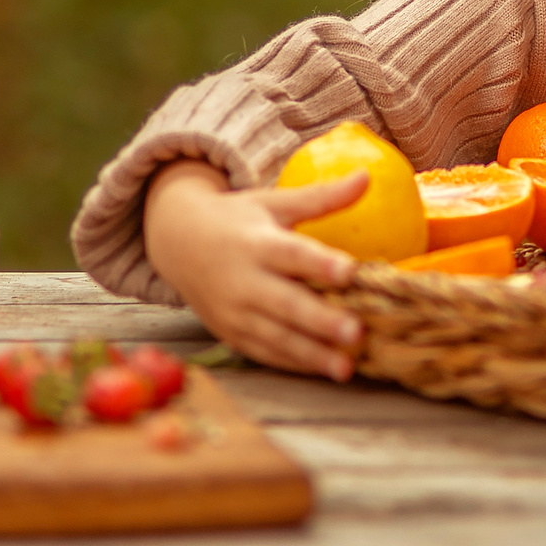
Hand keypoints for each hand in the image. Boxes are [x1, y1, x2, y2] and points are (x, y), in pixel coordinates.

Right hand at [142, 159, 366, 380]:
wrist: (178, 242)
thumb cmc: (238, 219)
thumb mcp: (274, 203)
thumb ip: (321, 197)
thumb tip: (367, 177)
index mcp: (256, 243)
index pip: (292, 254)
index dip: (320, 263)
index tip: (351, 271)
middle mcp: (243, 280)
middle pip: (285, 303)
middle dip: (320, 321)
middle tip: (357, 332)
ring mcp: (234, 311)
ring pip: (276, 336)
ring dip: (311, 354)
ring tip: (346, 367)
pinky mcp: (230, 333)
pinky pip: (264, 352)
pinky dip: (293, 363)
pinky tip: (323, 369)